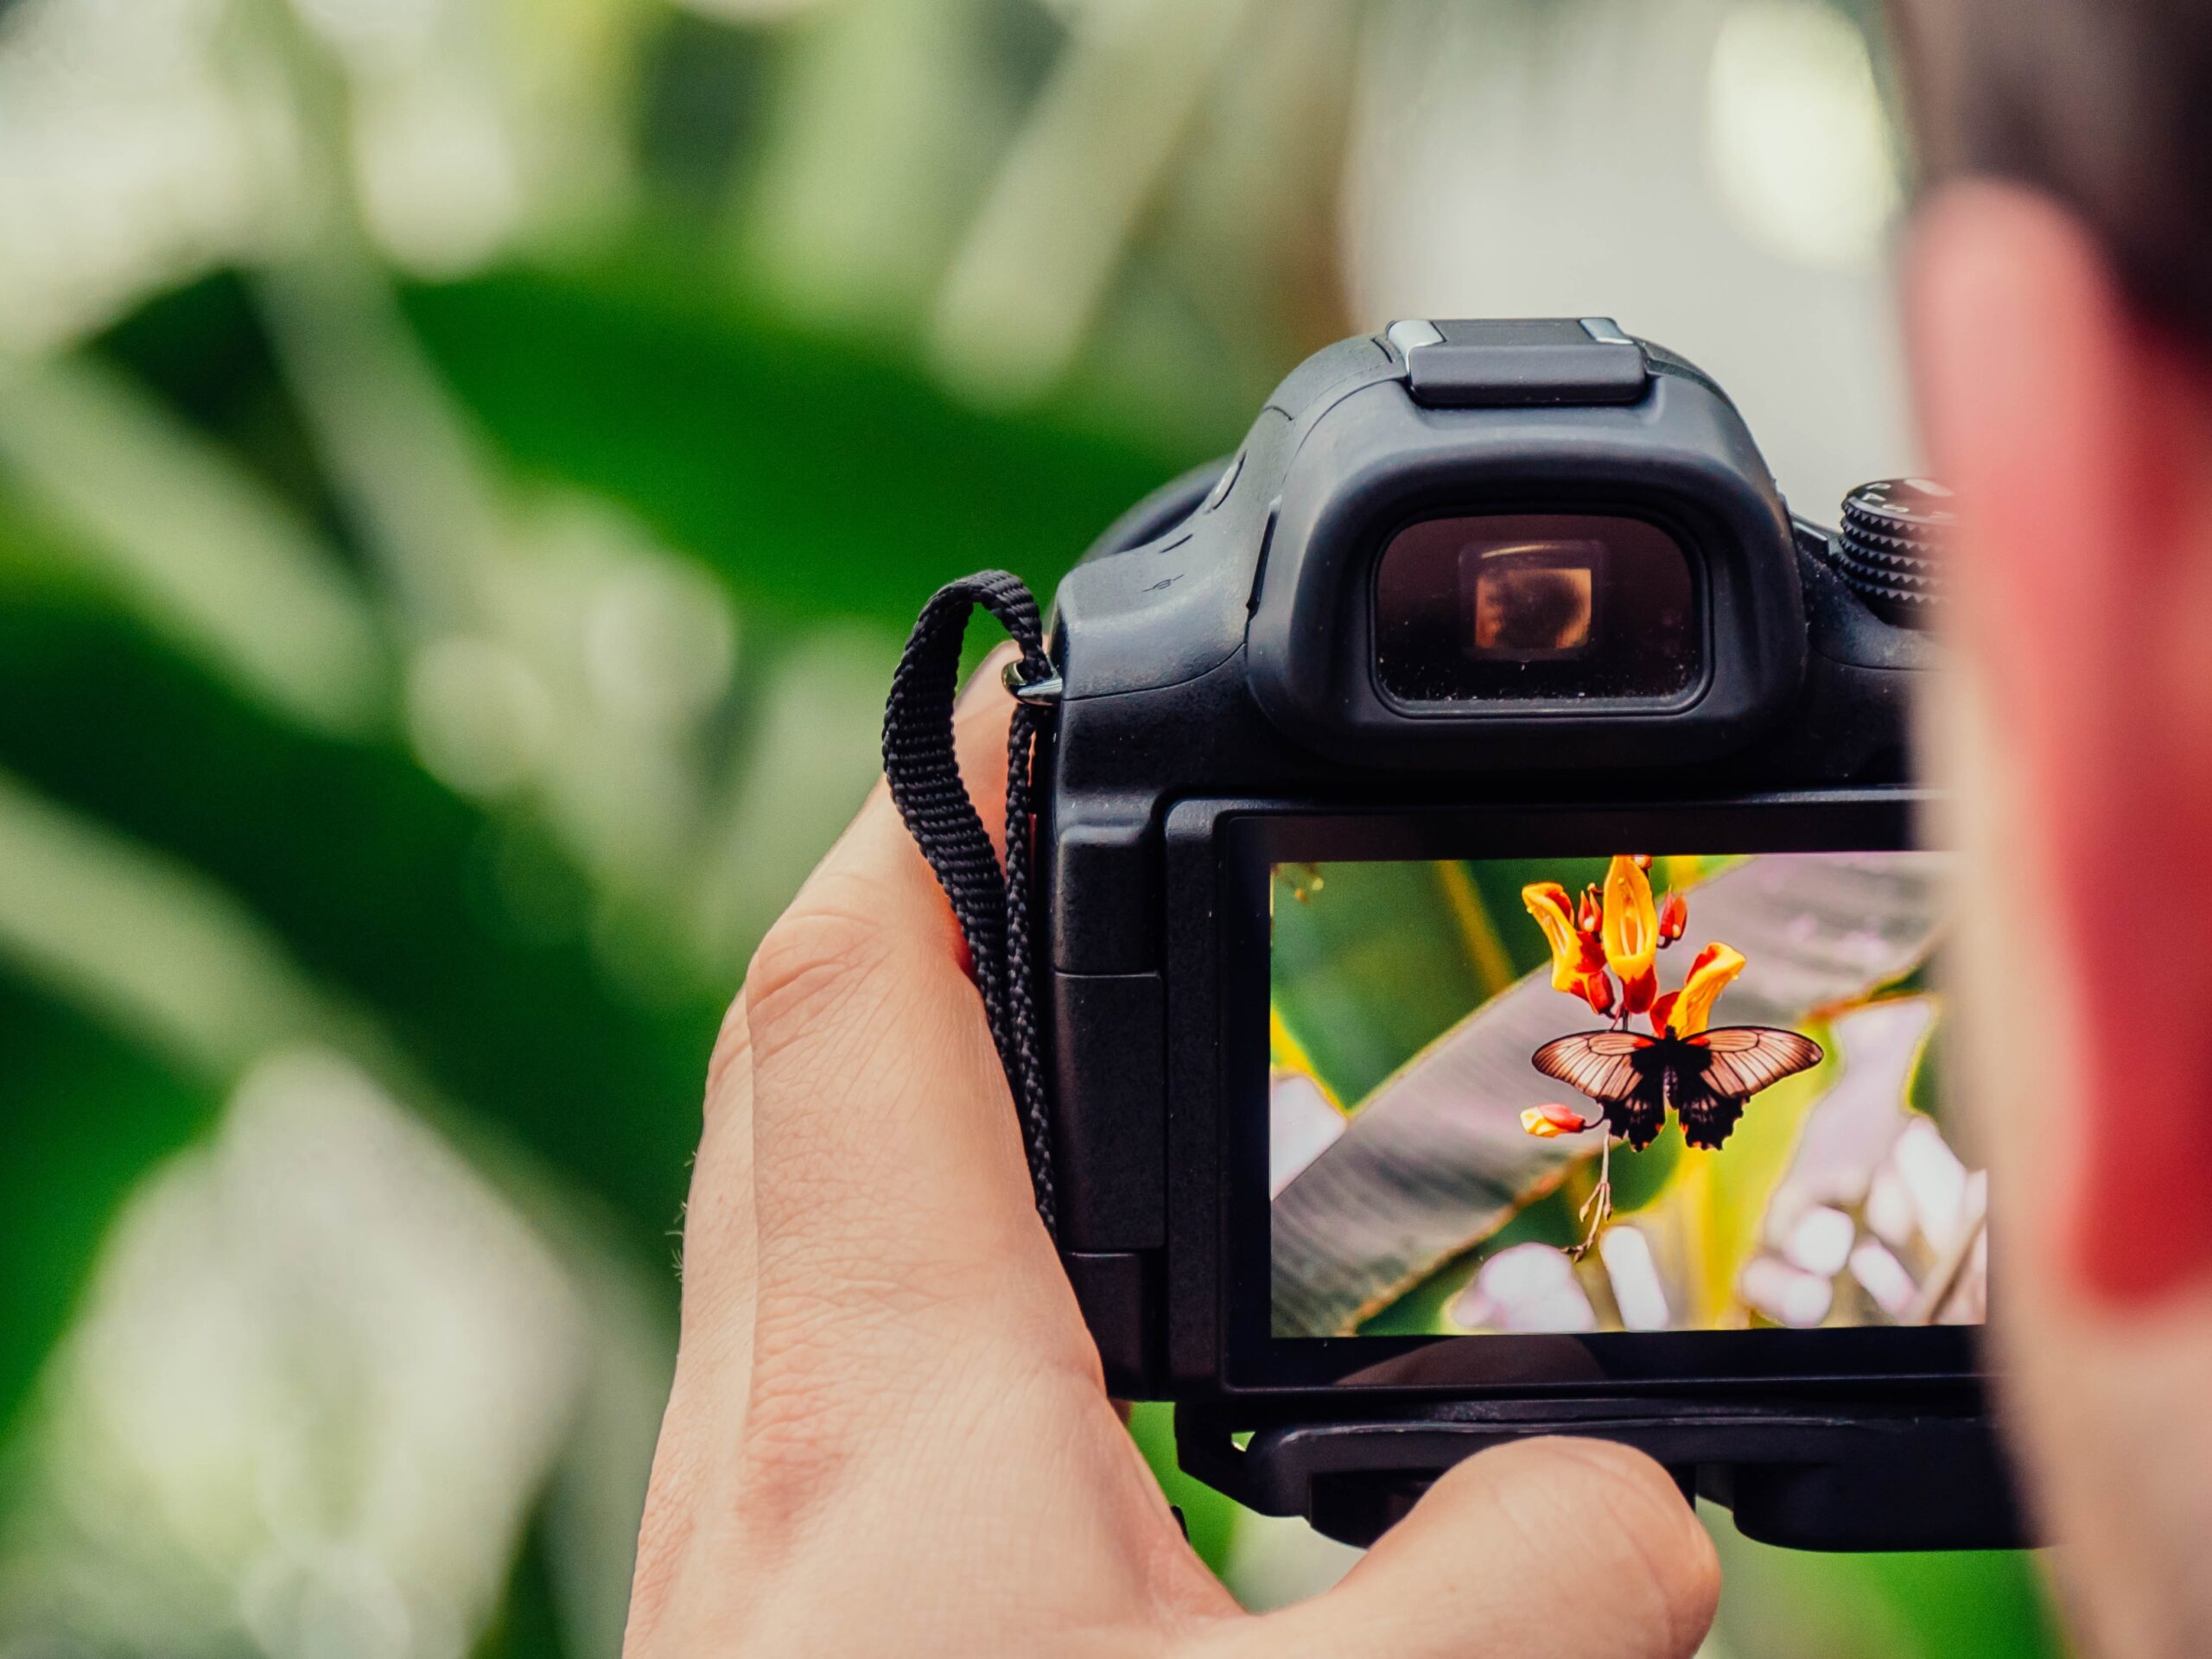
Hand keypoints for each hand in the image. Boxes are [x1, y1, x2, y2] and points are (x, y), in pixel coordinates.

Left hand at [623, 653, 1719, 1657]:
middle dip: (929, 908)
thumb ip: (1519, 1594)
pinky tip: (1053, 1346)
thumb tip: (1637, 1501)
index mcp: (883, 1404)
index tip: (1030, 685)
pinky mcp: (773, 1616)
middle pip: (802, 1059)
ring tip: (1086, 1056)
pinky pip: (817, 1351)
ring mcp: (741, 1526)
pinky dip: (925, 1263)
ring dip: (923, 1087)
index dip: (940, 800)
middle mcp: (769, 1432)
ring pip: (794, 1207)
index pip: (857, 987)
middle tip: (1065, 839)